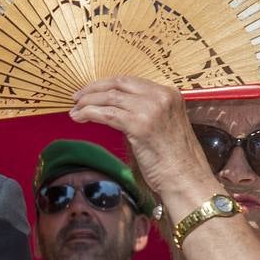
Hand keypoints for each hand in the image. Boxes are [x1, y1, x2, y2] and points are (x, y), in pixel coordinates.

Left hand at [69, 77, 214, 200]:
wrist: (186, 177)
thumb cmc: (173, 159)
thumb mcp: (161, 125)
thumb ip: (143, 112)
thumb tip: (114, 109)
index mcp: (169, 93)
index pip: (130, 81)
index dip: (106, 85)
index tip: (90, 91)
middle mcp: (161, 96)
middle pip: (118, 84)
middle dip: (93, 89)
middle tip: (76, 98)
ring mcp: (151, 109)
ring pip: (109, 97)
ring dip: (87, 103)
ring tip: (74, 111)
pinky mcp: (140, 124)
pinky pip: (107, 114)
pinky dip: (89, 113)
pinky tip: (79, 118)